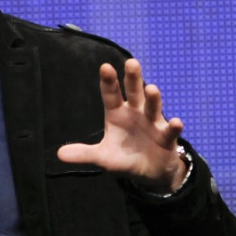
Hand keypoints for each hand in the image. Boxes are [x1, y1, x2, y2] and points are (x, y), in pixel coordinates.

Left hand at [57, 59, 186, 191]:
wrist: (149, 173)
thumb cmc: (124, 158)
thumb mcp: (103, 157)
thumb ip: (83, 154)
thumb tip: (59, 154)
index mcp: (117, 114)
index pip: (111, 95)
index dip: (108, 82)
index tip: (105, 67)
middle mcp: (135, 113)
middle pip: (134, 92)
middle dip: (133, 78)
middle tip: (131, 62)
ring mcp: (152, 123)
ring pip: (152, 107)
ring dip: (153, 98)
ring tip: (152, 88)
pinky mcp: (166, 138)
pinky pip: (170, 131)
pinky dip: (174, 127)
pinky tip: (176, 122)